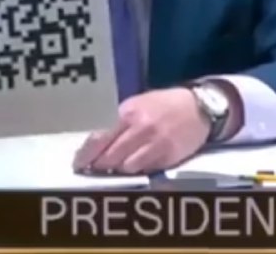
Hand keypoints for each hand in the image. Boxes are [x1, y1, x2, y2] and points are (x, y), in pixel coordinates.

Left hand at [73, 88, 210, 174]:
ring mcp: (156, 145)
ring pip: (127, 168)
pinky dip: (137, 170)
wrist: (197, 107)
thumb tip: (97, 141)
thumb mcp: (136, 104)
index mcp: (128, 113)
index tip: (78, 164)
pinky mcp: (169, 157)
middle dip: (99, 165)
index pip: (100, 138)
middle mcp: (141, 129)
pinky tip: (135, 165)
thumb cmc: (162, 104)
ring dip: (119, 170)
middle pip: (111, 156)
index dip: (86, 154)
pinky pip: (146, 170)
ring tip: (115, 167)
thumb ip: (118, 121)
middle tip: (93, 169)